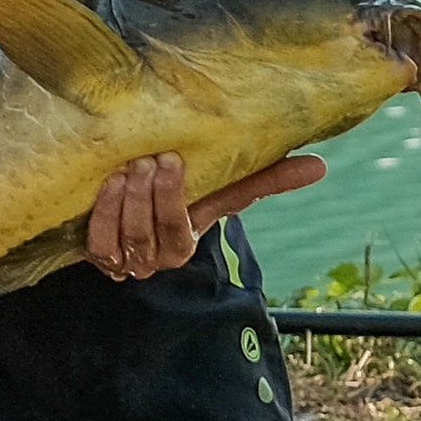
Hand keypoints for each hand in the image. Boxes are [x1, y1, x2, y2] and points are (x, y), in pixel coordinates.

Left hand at [81, 151, 322, 280]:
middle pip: (155, 234)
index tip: (173, 159)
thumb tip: (320, 166)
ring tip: (127, 168)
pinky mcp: (101, 257)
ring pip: (127, 238)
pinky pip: (100, 242)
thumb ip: (264, 179)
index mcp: (187, 241)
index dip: (173, 198)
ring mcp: (128, 261)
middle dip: (152, 196)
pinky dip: (103, 215)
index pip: (183, 229)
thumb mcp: (216, 189)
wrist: (129, 212)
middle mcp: (158, 258)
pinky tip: (107, 185)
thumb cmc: (181, 198)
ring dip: (125, 202)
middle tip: (149, 160)